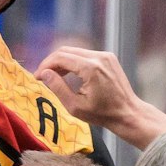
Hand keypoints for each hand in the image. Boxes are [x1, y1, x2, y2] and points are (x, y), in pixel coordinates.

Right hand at [34, 46, 165, 149]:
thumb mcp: (75, 106)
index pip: (60, 58)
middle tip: (42, 76)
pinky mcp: (108, 57)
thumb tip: (43, 73)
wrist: (128, 113)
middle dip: (51, 62)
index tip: (37, 77)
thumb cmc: (102, 114)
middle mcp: (99, 57)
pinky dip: (73, 61)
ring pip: (75, 51)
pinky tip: (68, 74)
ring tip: (54, 76)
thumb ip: (57, 87)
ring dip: (62, 61)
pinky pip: (85, 54)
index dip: (45, 65)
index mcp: (91, 68)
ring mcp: (105, 55)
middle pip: (66, 51)